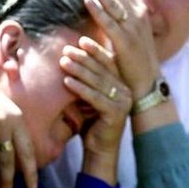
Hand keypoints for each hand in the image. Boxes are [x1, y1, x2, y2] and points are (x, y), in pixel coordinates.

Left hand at [60, 36, 131, 184]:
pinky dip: (80, 88)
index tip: (80, 40)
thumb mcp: (88, 95)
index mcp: (121, 83)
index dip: (95, 50)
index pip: (108, 62)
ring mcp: (122, 102)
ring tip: (63, 61)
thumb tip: (69, 56)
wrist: (99, 147)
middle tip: (66, 50)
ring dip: (79, 70)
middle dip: (83, 58)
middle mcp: (125, 90)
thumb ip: (86, 78)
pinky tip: (66, 81)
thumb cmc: (90, 119)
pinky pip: (95, 97)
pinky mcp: (115, 113)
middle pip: (102, 69)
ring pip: (98, 81)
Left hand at [78, 0, 160, 98]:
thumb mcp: (129, 27)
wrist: (145, 80)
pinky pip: (108, 23)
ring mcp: (131, 28)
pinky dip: (98, 10)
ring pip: (111, 2)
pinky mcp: (124, 42)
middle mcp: (136, 15)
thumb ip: (123, 5)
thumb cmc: (133, 55)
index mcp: (136, 11)